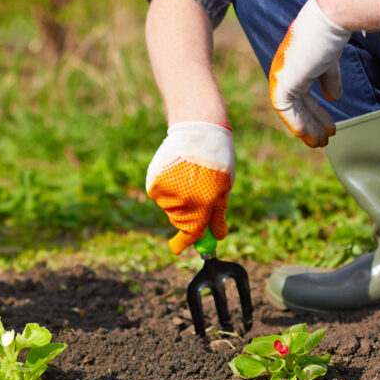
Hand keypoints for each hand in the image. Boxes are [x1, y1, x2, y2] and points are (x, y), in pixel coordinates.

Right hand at [146, 121, 234, 254]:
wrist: (198, 131)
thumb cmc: (216, 160)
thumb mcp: (224, 187)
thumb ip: (218, 214)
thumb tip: (216, 236)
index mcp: (206, 204)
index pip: (192, 233)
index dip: (183, 243)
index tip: (176, 249)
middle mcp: (185, 201)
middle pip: (180, 222)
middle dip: (186, 217)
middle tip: (193, 200)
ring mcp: (168, 192)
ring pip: (169, 208)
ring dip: (178, 200)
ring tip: (188, 177)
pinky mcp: (155, 183)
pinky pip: (160, 196)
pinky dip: (167, 189)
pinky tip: (176, 172)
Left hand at [268, 0, 350, 147]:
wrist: (332, 19)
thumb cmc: (332, 34)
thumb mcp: (330, 62)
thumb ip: (328, 80)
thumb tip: (334, 99)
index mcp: (294, 65)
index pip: (301, 95)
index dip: (315, 112)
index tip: (330, 127)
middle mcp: (285, 70)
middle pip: (297, 104)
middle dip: (312, 123)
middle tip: (323, 141)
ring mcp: (283, 75)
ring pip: (292, 109)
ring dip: (307, 127)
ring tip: (320, 142)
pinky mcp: (284, 79)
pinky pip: (285, 108)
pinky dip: (297, 122)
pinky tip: (308, 134)